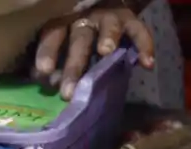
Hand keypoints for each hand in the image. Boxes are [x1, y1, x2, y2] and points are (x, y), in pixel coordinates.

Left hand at [34, 3, 153, 100]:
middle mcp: (85, 19)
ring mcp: (109, 18)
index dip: (48, 52)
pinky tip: (147, 64)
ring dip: (108, 37)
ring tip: (106, 51)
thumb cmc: (73, 39)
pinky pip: (139, 31)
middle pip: (80, 39)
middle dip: (74, 65)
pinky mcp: (130, 20)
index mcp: (62, 24)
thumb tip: (50, 84)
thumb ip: (54, 67)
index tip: (44, 71)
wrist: (105, 17)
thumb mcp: (60, 49)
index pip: (52, 36)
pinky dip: (145, 46)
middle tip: (68, 90)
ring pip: (109, 26)